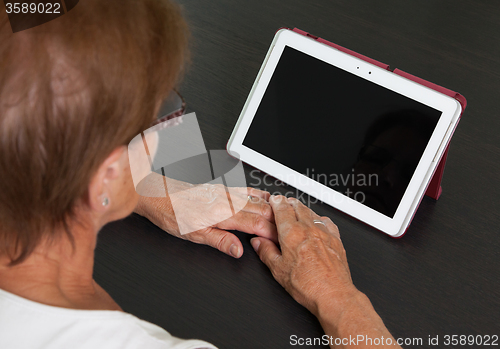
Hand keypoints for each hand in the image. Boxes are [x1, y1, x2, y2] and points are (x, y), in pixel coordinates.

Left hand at [134, 173, 276, 257]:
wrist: (158, 193)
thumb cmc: (171, 214)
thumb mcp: (193, 235)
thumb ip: (219, 241)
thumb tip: (238, 250)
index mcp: (223, 214)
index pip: (257, 224)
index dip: (273, 233)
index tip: (284, 241)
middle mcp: (228, 200)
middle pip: (262, 211)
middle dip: (278, 222)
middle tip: (290, 232)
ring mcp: (226, 192)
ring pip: (258, 200)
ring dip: (274, 209)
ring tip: (287, 216)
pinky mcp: (222, 188)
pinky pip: (248, 190)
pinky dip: (261, 195)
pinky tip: (267, 196)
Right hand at [251, 195, 398, 348]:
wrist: (333, 294)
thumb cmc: (308, 285)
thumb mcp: (278, 270)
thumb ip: (266, 252)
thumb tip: (258, 243)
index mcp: (291, 234)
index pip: (282, 209)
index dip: (277, 202)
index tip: (274, 199)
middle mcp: (308, 229)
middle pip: (297, 207)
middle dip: (289, 202)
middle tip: (284, 201)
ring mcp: (324, 232)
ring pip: (312, 212)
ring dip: (303, 208)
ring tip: (298, 208)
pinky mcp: (336, 239)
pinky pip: (327, 221)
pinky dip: (319, 218)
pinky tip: (318, 221)